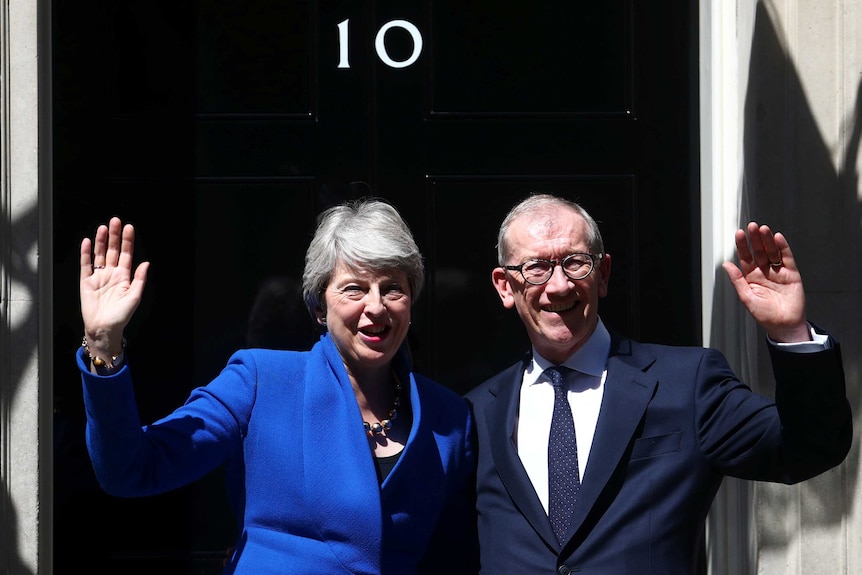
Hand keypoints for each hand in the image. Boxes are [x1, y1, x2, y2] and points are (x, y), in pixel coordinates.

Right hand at [80, 217, 149, 353]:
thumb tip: (146, 263)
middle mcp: (111, 274)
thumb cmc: (121, 316)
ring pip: (99, 255)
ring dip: (101, 241)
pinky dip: (86, 253)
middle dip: (114, 236)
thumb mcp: (134, 297)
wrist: (104, 328)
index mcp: (124, 277)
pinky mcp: (86, 282)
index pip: (126, 254)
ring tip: (103, 228)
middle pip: (112, 251)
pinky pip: (86, 265)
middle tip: (115, 221)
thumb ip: (140, 279)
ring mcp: (98, 277)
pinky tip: (88, 242)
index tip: (129, 228)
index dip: (127, 241)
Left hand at [722, 222, 808, 342]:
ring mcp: (778, 272)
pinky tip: (778, 238)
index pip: (746, 257)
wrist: (784, 326)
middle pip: (759, 251)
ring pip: (772, 252)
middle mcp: (764, 272)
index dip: (743, 245)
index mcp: (751, 277)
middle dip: (755, 239)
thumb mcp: (747, 297)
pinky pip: (786, 258)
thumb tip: (725, 264)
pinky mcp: (791, 274)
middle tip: (752, 226)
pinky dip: (783, 248)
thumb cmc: (764, 315)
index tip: (739, 233)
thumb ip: (737, 280)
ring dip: (768, 240)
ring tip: (763, 229)